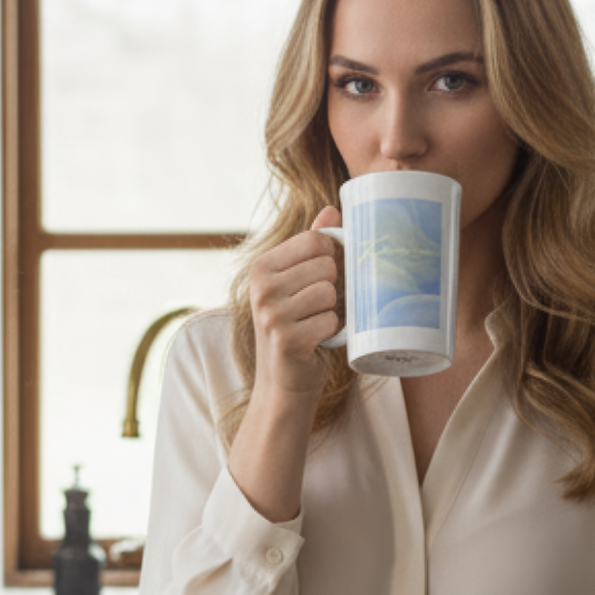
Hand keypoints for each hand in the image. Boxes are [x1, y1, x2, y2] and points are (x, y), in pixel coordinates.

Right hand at [247, 207, 342, 400]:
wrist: (283, 384)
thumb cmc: (296, 330)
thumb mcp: (299, 284)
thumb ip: (312, 247)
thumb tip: (331, 210)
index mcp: (262, 267)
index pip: (315, 240)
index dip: (333, 256)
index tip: (326, 277)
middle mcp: (261, 288)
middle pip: (326, 265)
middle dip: (333, 287)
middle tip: (319, 308)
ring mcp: (271, 314)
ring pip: (329, 292)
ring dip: (332, 311)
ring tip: (316, 323)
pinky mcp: (286, 339)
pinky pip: (331, 321)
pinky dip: (332, 333)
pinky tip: (316, 341)